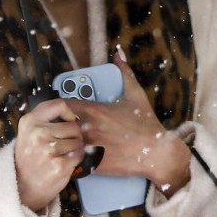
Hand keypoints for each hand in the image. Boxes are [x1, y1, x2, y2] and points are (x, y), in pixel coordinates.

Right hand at [15, 98, 86, 210]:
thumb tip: (76, 118)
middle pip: (73, 125)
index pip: (58, 105)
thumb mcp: (28, 133)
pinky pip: (80, 155)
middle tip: (64, 143)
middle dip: (74, 135)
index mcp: (30, 122)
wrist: (21, 186)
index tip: (69, 121)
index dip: (69, 113)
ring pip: (79, 141)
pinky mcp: (59, 165)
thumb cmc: (29, 158)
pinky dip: (77, 158)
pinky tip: (65, 162)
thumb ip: (46, 121)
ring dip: (76, 148)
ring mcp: (48, 150)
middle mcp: (38, 133)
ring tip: (62, 154)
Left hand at [64, 49, 191, 195]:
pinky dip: (72, 162)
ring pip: (65, 145)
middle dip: (59, 126)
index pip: (63, 105)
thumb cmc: (145, 123)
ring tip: (64, 146)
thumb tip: (118, 52)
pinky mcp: (94, 164)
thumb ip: (124, 71)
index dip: (59, 107)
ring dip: (64, 145)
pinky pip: (74, 163)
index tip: (61, 110)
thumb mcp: (135, 93)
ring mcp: (90, 147)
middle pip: (60, 126)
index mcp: (94, 110)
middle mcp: (89, 128)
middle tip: (59, 129)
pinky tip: (74, 160)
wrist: (157, 152)